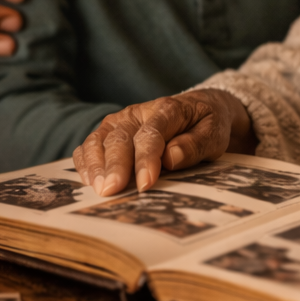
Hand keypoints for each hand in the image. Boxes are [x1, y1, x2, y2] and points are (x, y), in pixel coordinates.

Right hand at [73, 90, 255, 196]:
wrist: (199, 109)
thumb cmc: (206, 124)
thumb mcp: (214, 133)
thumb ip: (195, 144)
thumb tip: (170, 159)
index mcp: (167, 110)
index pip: (152, 134)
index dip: (147, 159)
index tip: (145, 184)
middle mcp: (138, 113)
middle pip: (120, 138)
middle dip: (116, 166)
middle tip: (111, 191)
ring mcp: (120, 121)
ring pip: (99, 140)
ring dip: (96, 166)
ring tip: (99, 189)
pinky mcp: (109, 132)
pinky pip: (89, 145)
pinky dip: (86, 162)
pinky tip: (89, 181)